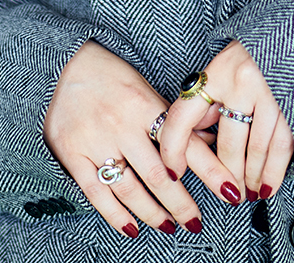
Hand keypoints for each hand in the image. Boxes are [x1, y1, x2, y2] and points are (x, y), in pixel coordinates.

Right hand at [42, 40, 241, 237]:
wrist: (66, 65)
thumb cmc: (113, 77)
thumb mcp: (147, 90)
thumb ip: (174, 120)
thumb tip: (212, 141)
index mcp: (145, 105)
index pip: (185, 144)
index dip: (210, 170)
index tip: (228, 190)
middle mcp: (123, 125)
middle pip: (159, 175)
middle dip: (182, 204)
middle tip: (195, 222)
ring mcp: (96, 141)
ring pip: (130, 189)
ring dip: (153, 213)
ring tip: (168, 226)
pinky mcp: (73, 154)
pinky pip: (97, 193)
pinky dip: (116, 215)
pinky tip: (132, 227)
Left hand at [159, 41, 293, 201]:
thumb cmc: (253, 54)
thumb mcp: (222, 68)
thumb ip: (207, 101)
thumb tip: (197, 137)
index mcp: (218, 73)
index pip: (183, 116)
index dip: (172, 149)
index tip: (172, 172)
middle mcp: (241, 83)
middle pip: (227, 144)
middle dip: (225, 176)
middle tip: (226, 193)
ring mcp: (270, 94)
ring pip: (256, 150)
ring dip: (250, 179)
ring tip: (247, 192)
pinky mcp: (293, 105)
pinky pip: (282, 147)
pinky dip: (274, 172)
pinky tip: (267, 184)